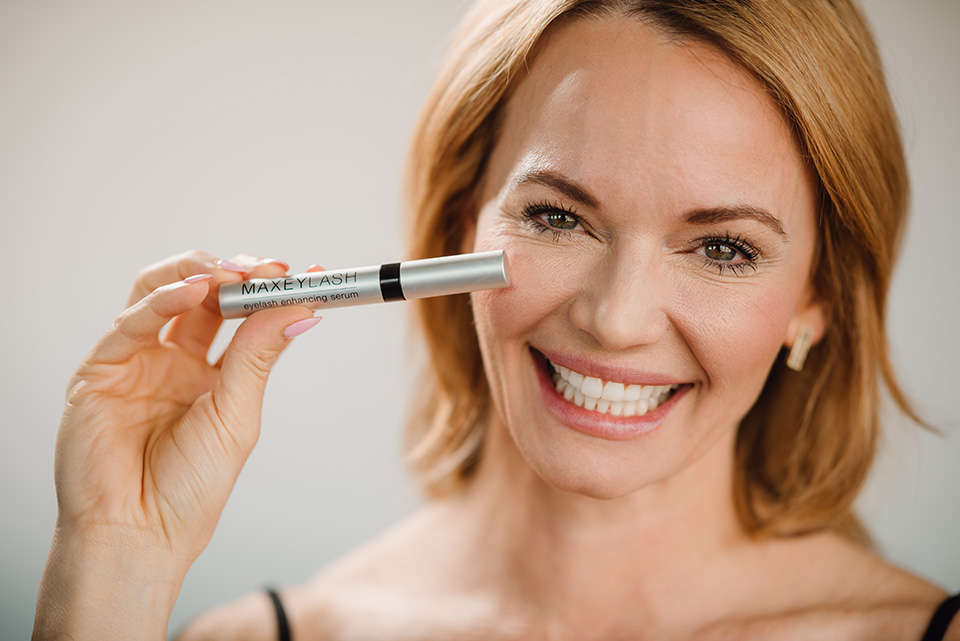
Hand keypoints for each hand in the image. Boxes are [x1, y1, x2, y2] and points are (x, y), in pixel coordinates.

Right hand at [34, 251, 319, 639]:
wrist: (139, 535)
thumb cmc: (189, 489)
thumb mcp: (237, 415)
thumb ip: (258, 357)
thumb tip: (300, 310)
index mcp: (212, 375)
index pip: (243, 317)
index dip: (273, 292)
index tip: (312, 275)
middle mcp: (174, 361)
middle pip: (205, 296)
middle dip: (238, 275)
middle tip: (267, 269)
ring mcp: (138, 361)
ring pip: (163, 292)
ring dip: (200, 273)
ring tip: (232, 273)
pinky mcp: (101, 368)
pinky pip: (131, 321)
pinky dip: (163, 299)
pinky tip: (194, 291)